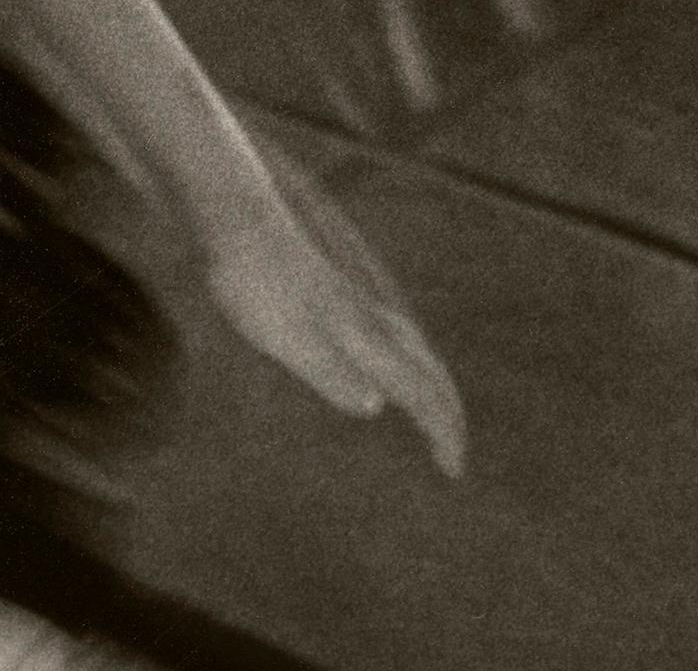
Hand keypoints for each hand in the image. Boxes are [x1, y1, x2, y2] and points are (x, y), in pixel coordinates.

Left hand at [203, 203, 465, 476]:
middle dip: (447, 415)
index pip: (422, 392)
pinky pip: (395, 340)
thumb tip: (374, 407)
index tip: (453, 470)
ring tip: (432, 416)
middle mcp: (374, 322)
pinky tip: (387, 366)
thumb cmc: (258, 285)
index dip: (442, 431)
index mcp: (365, 338)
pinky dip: (410, 366)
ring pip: (416, 353)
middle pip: (431, 373)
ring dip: (433, 389)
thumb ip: (329, 372)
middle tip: (451, 455)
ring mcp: (361, 306)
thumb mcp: (285, 338)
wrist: (244, 226)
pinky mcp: (343, 296)